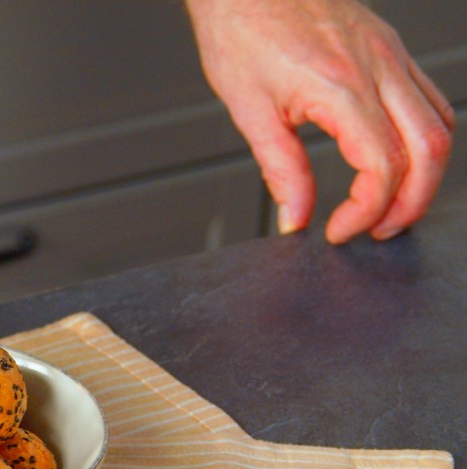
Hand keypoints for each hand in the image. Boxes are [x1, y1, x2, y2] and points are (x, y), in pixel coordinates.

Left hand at [186, 0, 454, 242]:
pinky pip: (428, 98)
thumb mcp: (248, 109)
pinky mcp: (389, 48)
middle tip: (377, 229)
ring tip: (388, 203)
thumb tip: (295, 216)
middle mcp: (376, 68)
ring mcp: (389, 55)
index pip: (382, 166)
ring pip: (439, 124)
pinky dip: (422, 137)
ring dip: (424, 173)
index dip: (367, 210)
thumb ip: (279, 169)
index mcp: (339, 86)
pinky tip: (394, 157)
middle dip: (411, 202)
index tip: (340, 229)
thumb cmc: (240, 28)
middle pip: (429, 150)